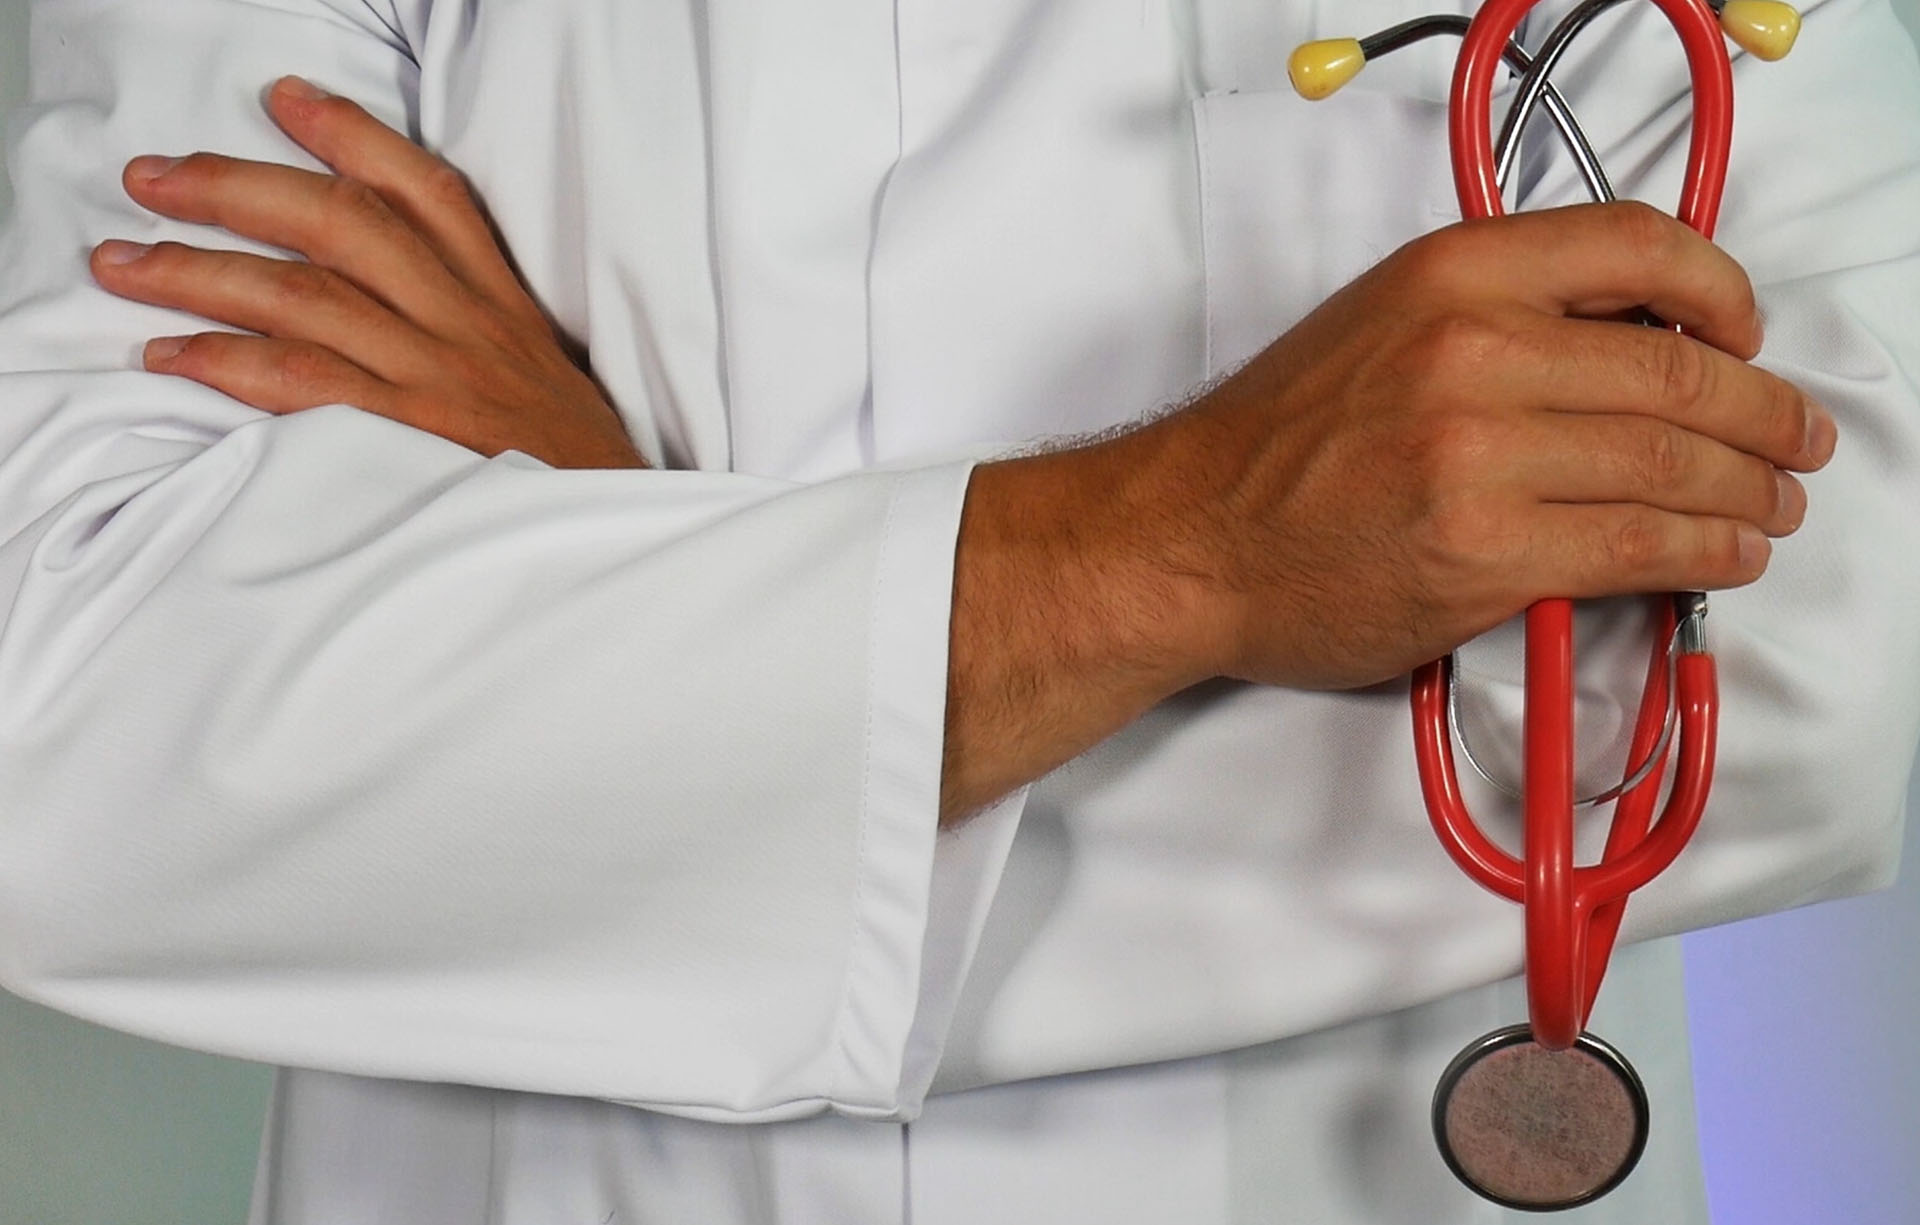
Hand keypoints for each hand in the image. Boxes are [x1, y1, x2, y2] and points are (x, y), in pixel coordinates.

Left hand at [90, 76, 644, 470]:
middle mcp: (467, 327)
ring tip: (122, 262)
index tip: (285, 100)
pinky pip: (303, 384)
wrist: (614, 541)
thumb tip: (391, 305)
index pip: (428, 194)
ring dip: (198, 271)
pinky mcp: (409, 440)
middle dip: (235, 188)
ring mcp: (436, 381)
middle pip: (342, 224)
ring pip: (303, 295)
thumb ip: (479, 334)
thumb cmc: (572, 473)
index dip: (352, 135)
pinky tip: (170, 355)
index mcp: (502, 306)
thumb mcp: (545, 381)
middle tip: (153, 178)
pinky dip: (226, 363)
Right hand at [1138, 200, 1830, 688]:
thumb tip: (1632, 342)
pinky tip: (1728, 553)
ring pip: (1674, 463)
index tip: (1746, 332)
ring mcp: (1482, 457)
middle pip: (1680, 369)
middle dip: (1765, 412)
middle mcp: (1474, 350)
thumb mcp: (1380, 322)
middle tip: (1794, 438)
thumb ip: (1497, 313)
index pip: (1638, 245)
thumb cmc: (1274, 444)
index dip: (1722, 290)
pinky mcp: (1487, 554)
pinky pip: (1640, 546)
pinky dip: (1708, 551)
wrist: (1188, 537)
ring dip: (1750, 489)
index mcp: (1451, 273)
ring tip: (1774, 504)